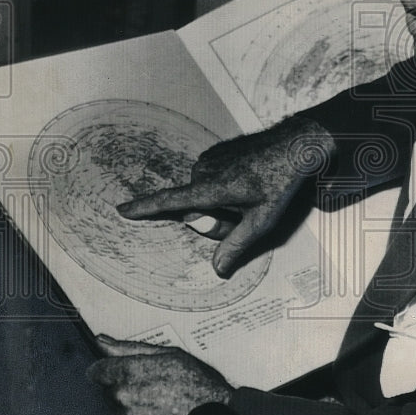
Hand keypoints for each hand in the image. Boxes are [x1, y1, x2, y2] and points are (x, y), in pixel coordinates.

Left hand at [87, 335, 230, 414]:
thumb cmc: (200, 387)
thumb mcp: (171, 355)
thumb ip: (130, 348)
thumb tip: (102, 341)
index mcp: (127, 372)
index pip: (97, 371)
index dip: (111, 372)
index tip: (122, 376)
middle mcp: (121, 398)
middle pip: (110, 393)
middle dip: (126, 392)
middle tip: (155, 393)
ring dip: (133, 414)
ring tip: (162, 412)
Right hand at [117, 116, 333, 276]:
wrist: (294, 144)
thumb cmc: (280, 181)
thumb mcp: (263, 220)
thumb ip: (237, 245)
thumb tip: (218, 270)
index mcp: (210, 188)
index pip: (169, 202)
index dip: (144, 208)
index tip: (121, 210)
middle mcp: (203, 170)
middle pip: (195, 207)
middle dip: (214, 217)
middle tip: (245, 211)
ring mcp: (209, 158)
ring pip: (203, 193)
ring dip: (220, 200)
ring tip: (250, 192)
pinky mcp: (215, 151)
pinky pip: (210, 177)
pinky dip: (224, 184)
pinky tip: (247, 180)